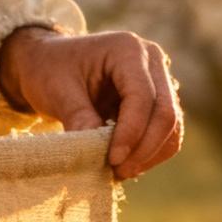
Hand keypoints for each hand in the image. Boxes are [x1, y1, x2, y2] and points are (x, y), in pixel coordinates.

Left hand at [0, 28, 183, 180]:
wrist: (49, 63)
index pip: (142, 96)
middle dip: (145, 148)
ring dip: (150, 154)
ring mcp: (159, 80)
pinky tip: (126, 164)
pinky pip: (166, 133)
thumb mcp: (57, 90)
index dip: (131, 132)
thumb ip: (78, 117)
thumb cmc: (50, 70)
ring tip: (120, 171)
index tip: (112, 160)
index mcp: (127, 49)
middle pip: (165, 112)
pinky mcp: (157, 101)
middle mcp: (151, 61)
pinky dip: (150, 152)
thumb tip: (96, 152)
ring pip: (172, 126)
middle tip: (118, 172)